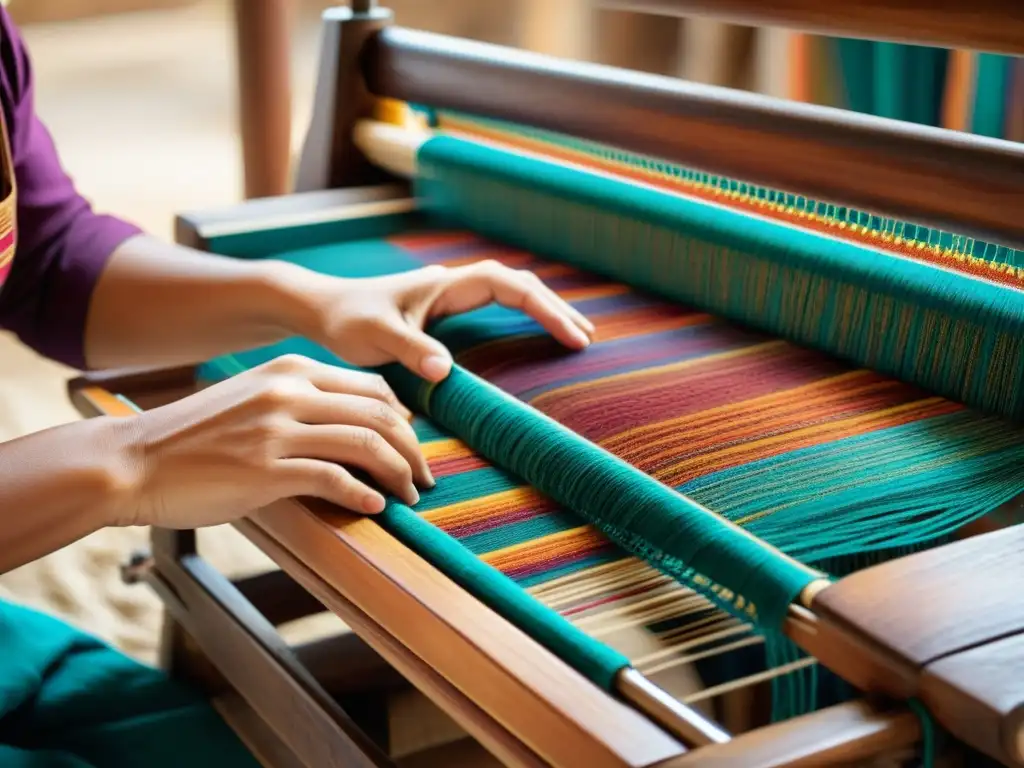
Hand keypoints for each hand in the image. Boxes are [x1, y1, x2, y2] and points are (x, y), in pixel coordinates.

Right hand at [114, 355, 432, 528]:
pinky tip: (375, 507)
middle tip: (425, 478)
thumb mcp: (253, 399)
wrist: (133, 461)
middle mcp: (289, 392)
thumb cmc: (195, 438)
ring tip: (410, 496)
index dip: (403, 419)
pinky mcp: (266, 470)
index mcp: (291, 371)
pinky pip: (334, 480)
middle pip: (380, 414)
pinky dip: (363, 495)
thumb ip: (300, 403)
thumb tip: (353, 428)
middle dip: (412, 449)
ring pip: (366, 444)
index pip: (373, 387)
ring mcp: (278, 430)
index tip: (412, 447)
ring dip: (398, 474)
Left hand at [295, 260, 594, 381]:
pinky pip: (495, 307)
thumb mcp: (374, 338)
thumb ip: (409, 350)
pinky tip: (534, 335)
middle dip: (554, 308)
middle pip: (518, 284)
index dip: (544, 308)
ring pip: (509, 292)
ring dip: (542, 309)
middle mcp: (452, 285)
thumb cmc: (344, 321)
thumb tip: (447, 369)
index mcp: (444, 286)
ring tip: (575, 334)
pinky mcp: (443, 312)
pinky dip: (522, 316)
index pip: (508, 285)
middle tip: (585, 339)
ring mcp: (449, 297)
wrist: (320, 309)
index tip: (570, 336)